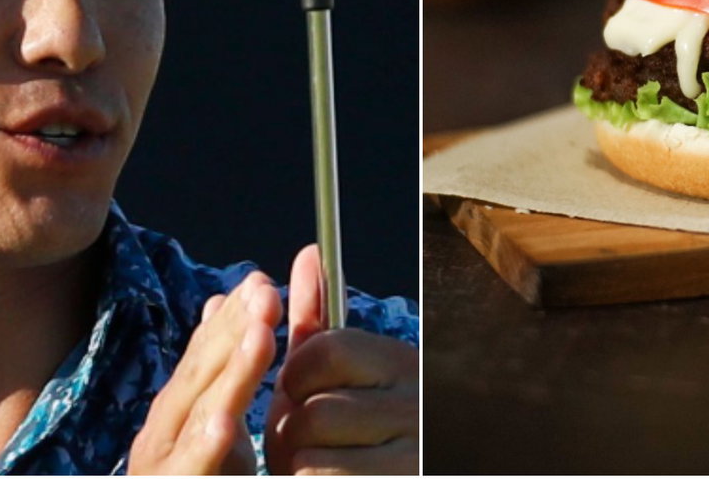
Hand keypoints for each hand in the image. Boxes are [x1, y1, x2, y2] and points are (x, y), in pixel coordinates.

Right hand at [129, 271, 280, 474]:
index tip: (261, 280)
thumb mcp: (219, 424)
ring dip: (229, 374)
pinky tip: (223, 422)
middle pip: (199, 375)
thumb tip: (222, 300)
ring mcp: (164, 466)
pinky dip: (204, 446)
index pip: (203, 355)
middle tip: (266, 292)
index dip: (231, 316)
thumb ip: (224, 367)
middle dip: (234, 331)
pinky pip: (190, 468)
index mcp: (174, 412)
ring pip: (196, 415)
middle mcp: (161, 435)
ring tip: (261, 336)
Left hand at [264, 246, 418, 474]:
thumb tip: (310, 251)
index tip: (298, 391)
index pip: (328, 351)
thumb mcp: (326, 375)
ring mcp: (412, 454)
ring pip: (315, 453)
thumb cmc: (339, 432)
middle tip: (303, 439)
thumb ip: (316, 316)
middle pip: (316, 410)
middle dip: (292, 430)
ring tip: (313, 462)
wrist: (378, 477)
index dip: (296, 375)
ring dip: (297, 464)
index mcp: (400, 363)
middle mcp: (416, 405)